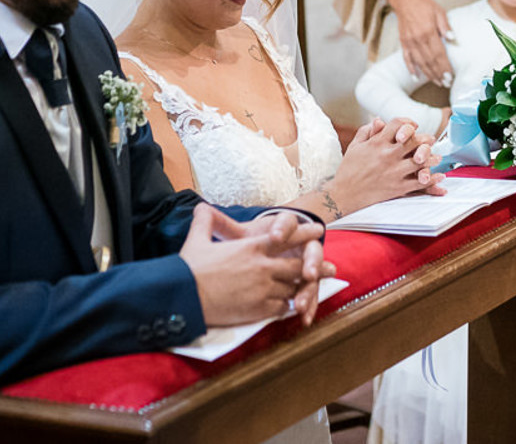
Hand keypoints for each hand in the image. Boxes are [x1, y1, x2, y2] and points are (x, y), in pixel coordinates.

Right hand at [180, 205, 329, 327]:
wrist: (184, 296)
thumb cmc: (190, 268)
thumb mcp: (197, 239)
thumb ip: (206, 222)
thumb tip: (200, 206)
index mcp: (252, 247)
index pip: (286, 238)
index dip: (303, 235)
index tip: (318, 232)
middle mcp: (263, 266)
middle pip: (297, 265)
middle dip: (315, 266)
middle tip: (331, 267)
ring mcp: (263, 289)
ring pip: (292, 287)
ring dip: (303, 288)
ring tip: (316, 288)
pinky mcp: (259, 309)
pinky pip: (281, 307)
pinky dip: (288, 306)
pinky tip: (292, 307)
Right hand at [330, 117, 444, 213]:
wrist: (343, 195)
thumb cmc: (348, 170)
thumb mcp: (354, 146)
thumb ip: (367, 131)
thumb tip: (379, 120)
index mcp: (377, 143)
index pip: (398, 124)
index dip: (407, 122)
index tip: (413, 125)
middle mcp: (387, 155)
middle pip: (413, 141)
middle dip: (424, 139)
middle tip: (430, 140)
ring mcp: (394, 172)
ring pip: (420, 161)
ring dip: (431, 158)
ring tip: (437, 157)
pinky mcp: (397, 188)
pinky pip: (419, 183)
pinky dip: (431, 180)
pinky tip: (439, 176)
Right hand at [389, 0, 454, 84]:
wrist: (404, 0)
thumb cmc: (424, 5)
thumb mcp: (439, 11)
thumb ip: (445, 26)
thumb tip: (452, 38)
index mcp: (428, 32)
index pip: (438, 54)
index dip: (444, 67)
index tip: (450, 76)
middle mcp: (418, 40)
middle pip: (430, 61)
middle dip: (438, 74)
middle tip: (446, 84)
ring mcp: (409, 42)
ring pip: (419, 63)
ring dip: (428, 74)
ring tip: (437, 82)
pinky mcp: (403, 43)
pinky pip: (407, 59)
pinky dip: (411, 69)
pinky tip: (416, 77)